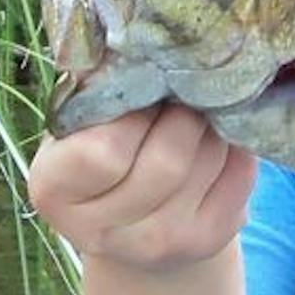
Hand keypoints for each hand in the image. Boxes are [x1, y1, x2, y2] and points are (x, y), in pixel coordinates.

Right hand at [27, 104, 258, 273]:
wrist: (132, 217)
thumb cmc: (102, 144)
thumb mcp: (84, 121)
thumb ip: (103, 92)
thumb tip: (147, 49)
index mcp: (54, 189)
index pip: (103, 151)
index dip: (132, 111)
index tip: (139, 93)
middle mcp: (100, 232)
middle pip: (168, 159)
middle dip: (184, 112)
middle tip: (181, 94)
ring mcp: (156, 245)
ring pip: (208, 160)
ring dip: (213, 123)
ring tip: (198, 114)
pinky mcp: (206, 242)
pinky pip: (240, 175)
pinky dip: (236, 147)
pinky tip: (217, 140)